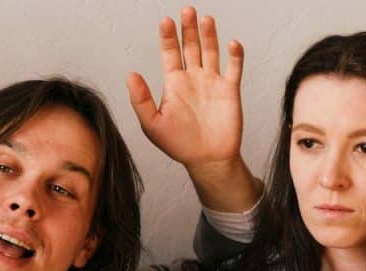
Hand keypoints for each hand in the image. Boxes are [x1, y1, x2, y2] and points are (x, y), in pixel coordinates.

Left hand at [127, 6, 243, 171]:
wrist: (207, 160)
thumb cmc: (179, 145)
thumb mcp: (152, 124)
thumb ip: (141, 99)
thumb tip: (131, 75)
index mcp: (174, 84)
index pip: (169, 53)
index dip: (167, 37)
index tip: (165, 21)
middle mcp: (193, 79)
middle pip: (190, 46)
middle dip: (188, 29)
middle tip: (187, 11)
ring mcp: (212, 83)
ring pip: (211, 52)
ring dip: (208, 35)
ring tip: (205, 19)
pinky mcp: (230, 91)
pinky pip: (234, 68)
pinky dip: (235, 55)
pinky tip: (231, 44)